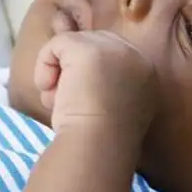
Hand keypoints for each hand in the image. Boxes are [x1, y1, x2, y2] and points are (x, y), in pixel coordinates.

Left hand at [33, 31, 157, 134]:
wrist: (98, 148)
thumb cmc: (100, 140)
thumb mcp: (108, 108)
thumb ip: (100, 82)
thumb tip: (69, 51)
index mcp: (146, 73)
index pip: (107, 57)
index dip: (86, 75)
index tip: (80, 104)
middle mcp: (135, 55)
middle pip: (90, 45)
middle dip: (72, 72)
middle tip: (69, 104)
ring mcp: (113, 48)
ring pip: (71, 44)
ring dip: (57, 73)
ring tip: (59, 100)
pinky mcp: (88, 48)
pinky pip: (56, 44)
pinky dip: (45, 66)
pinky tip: (51, 91)